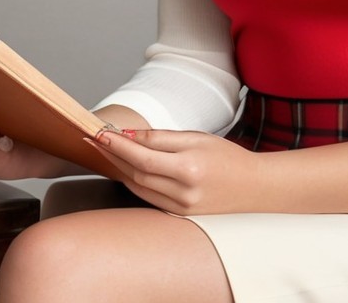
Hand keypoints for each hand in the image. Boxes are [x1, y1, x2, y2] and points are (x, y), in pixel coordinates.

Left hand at [86, 128, 266, 214]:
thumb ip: (162, 138)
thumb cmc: (227, 158)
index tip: (99, 133)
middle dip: (113, 155)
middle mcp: (183, 192)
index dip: (118, 145)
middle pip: (136, 173)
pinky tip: (125, 169)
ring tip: (104, 151)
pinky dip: (134, 182)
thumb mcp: (198, 138)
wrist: (254, 187)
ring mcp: (180, 207)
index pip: (143, 157)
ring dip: (119, 168)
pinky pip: (148, 197)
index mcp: (189, 168)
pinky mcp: (179, 215)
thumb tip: (131, 135)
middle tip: (93, 139)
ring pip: (138, 187)